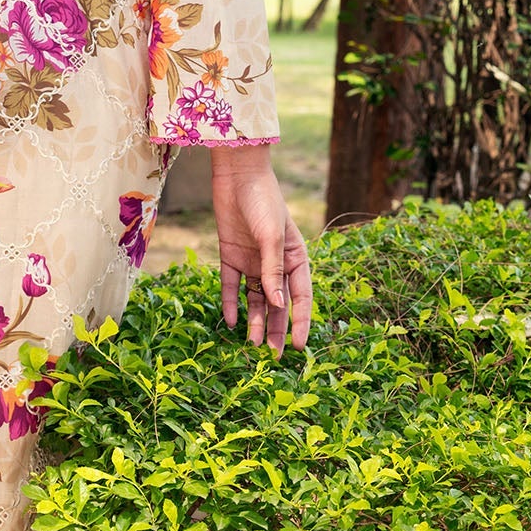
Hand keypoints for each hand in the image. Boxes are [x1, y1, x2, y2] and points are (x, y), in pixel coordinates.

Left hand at [211, 145, 310, 356]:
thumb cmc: (264, 201)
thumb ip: (273, 271)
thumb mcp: (271, 237)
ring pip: (255, 298)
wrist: (237, 174)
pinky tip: (230, 321)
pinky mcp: (231, 256)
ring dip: (254, 320)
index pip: (301, 296)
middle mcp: (274, 263)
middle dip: (276, 329)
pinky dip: (230, 302)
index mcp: (295, 258)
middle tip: (273, 355)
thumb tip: (279, 306)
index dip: (301, 321)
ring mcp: (252, 261)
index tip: (298, 345)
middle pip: (277, 303)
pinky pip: (230, 285)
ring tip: (252, 344)